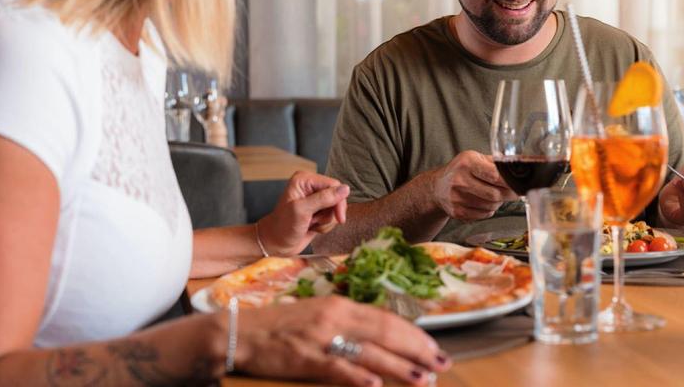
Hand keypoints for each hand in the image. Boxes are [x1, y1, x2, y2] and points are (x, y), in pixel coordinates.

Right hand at [234, 296, 450, 385]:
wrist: (242, 331)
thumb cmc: (283, 326)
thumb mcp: (320, 315)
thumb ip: (349, 323)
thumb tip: (381, 337)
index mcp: (340, 304)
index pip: (386, 318)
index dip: (413, 334)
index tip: (434, 347)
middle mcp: (335, 316)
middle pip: (385, 332)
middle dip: (417, 349)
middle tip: (441, 364)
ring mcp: (320, 337)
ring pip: (368, 351)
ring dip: (399, 366)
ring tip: (422, 379)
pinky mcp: (304, 357)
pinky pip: (335, 367)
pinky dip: (357, 376)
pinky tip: (375, 385)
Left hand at [258, 171, 349, 255]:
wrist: (276, 244)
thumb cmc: (283, 226)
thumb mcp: (302, 210)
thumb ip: (323, 198)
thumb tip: (345, 189)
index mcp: (305, 180)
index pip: (333, 185)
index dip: (338, 201)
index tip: (339, 217)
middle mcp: (311, 187)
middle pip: (337, 196)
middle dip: (331, 213)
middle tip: (317, 222)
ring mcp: (315, 200)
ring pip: (335, 208)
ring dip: (326, 221)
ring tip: (311, 224)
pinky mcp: (318, 211)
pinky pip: (332, 217)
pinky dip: (325, 226)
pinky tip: (312, 227)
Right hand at [431, 151, 515, 220]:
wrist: (437, 187)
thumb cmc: (461, 171)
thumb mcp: (475, 158)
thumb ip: (496, 162)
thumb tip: (523, 164)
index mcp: (467, 162)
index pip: (495, 175)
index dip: (510, 182)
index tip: (520, 184)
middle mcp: (459, 179)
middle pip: (495, 194)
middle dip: (509, 194)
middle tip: (514, 192)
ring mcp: (457, 197)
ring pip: (491, 206)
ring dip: (498, 202)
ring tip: (494, 194)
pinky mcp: (457, 212)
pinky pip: (484, 215)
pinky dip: (489, 210)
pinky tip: (483, 202)